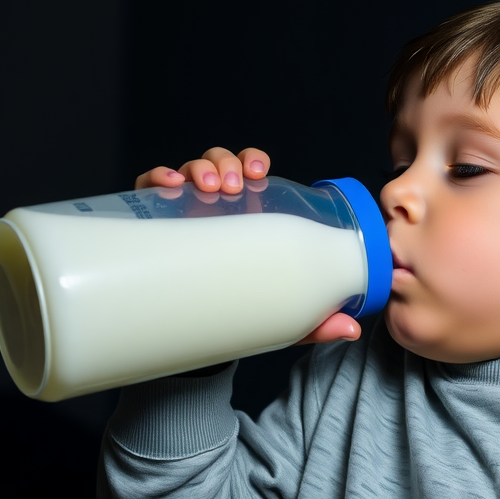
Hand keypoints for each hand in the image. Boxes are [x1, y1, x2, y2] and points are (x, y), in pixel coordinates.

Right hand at [134, 147, 361, 345]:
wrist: (194, 339)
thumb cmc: (241, 308)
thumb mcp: (278, 311)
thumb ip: (314, 319)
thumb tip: (351, 329)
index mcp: (247, 213)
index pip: (249, 171)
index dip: (252, 159)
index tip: (259, 170)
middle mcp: (214, 206)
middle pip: (218, 165)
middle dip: (225, 163)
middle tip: (233, 184)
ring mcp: (182, 212)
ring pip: (187, 171)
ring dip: (198, 167)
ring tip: (209, 187)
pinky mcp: (152, 224)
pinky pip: (148, 191)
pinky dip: (156, 178)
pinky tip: (168, 184)